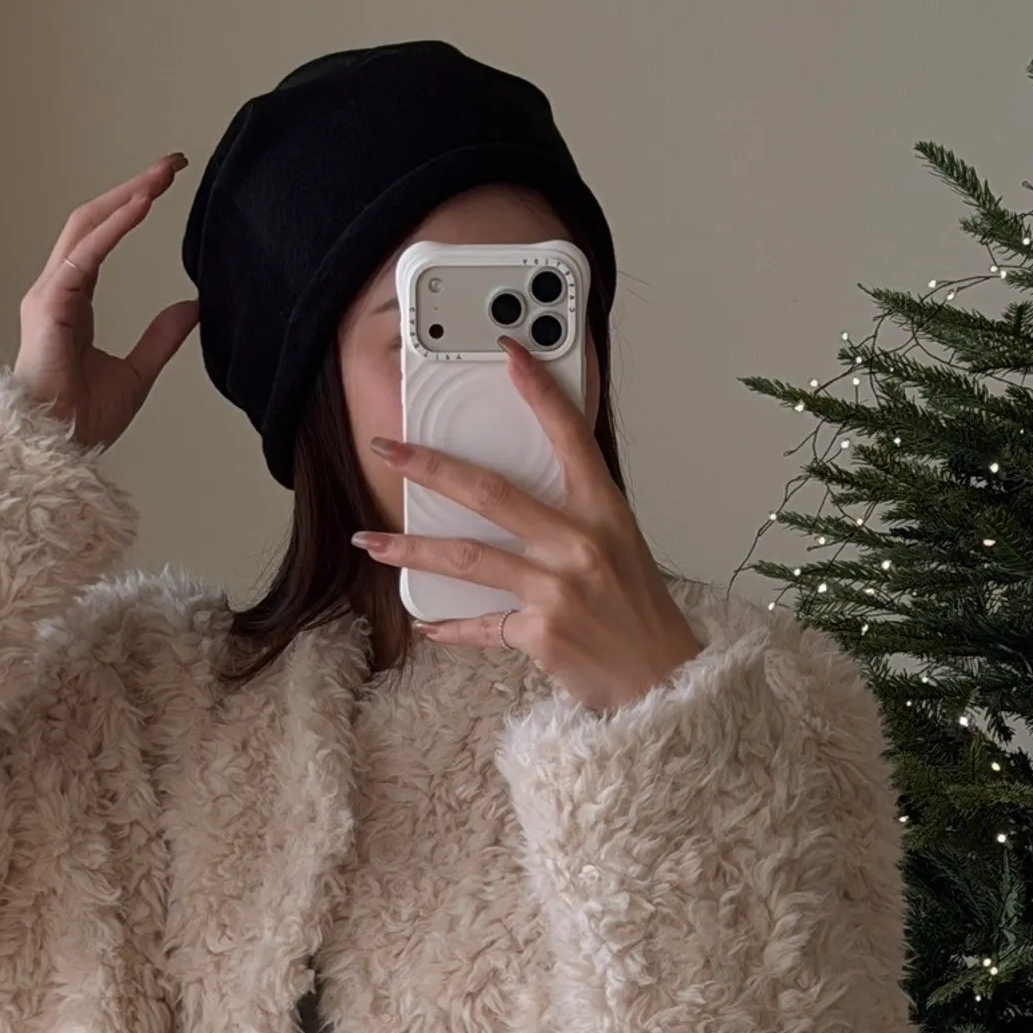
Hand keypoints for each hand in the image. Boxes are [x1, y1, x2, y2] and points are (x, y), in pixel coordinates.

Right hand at [14, 154, 201, 450]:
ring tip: (160, 175)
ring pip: (87, 225)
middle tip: (170, 163)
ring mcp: (49, 293)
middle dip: (131, 187)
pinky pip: (86, 254)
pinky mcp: (49, 303)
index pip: (102, 236)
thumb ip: (160, 338)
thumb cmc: (79, 420)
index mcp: (72, 299)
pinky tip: (141, 206)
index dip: (131, 206)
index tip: (165, 183)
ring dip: (126, 196)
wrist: (54, 449)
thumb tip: (191, 307)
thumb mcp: (136, 373)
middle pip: (93, 219)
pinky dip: (114, 227)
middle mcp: (57, 288)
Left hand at [349, 338, 703, 711]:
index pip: (570, 435)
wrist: (661, 679)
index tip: (508, 353)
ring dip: (411, 548)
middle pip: (492, 493)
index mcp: (605, 511)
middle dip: (432, 468)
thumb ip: (575, 513)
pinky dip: (450, 626)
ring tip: (371, 540)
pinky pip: (481, 624)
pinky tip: (424, 623)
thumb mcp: (621, 544)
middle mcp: (580, 543)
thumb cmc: (638, 610)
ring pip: (470, 558)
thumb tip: (518, 490)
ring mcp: (558, 589)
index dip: (539, 390)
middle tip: (388, 451)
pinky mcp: (540, 633)